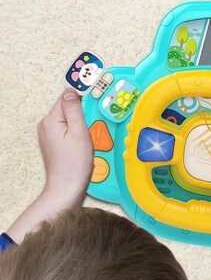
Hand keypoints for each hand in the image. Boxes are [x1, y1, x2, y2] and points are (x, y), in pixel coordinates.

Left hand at [38, 90, 92, 205]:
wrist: (67, 187)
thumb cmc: (74, 165)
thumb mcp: (79, 133)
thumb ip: (75, 110)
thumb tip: (71, 92)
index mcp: (51, 120)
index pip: (68, 97)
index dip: (84, 100)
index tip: (95, 107)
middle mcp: (46, 125)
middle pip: (68, 107)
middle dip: (84, 114)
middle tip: (94, 127)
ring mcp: (49, 133)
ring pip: (69, 118)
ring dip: (82, 123)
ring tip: (90, 137)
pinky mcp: (54, 141)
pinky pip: (68, 128)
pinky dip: (78, 132)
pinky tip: (84, 142)